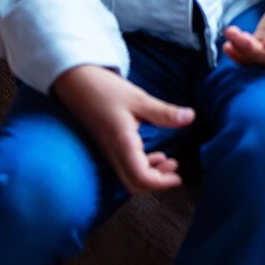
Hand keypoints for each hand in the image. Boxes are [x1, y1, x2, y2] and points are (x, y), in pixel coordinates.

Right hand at [49, 64, 194, 193]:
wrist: (74, 81)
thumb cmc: (104, 88)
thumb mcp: (138, 98)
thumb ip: (164, 112)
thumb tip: (190, 117)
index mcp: (121, 142)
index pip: (140, 177)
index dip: (160, 183)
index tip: (177, 177)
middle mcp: (112, 152)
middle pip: (133, 184)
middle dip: (156, 183)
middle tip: (174, 170)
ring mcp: (106, 151)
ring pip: (128, 177)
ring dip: (149, 175)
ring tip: (167, 161)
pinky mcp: (105, 146)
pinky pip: (123, 166)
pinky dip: (140, 166)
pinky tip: (151, 154)